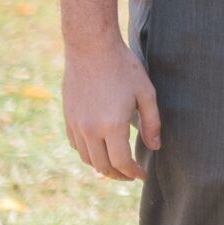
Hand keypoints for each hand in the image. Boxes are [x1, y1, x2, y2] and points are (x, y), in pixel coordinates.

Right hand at [62, 37, 160, 180]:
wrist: (90, 49)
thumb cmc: (123, 68)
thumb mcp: (146, 93)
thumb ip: (152, 123)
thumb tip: (155, 147)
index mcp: (112, 125)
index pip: (121, 162)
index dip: (133, 173)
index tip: (142, 175)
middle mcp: (90, 130)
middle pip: (102, 166)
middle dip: (118, 175)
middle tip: (131, 175)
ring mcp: (76, 125)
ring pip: (87, 158)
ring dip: (102, 167)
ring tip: (117, 165)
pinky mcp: (68, 118)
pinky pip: (76, 145)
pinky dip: (89, 154)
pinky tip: (100, 150)